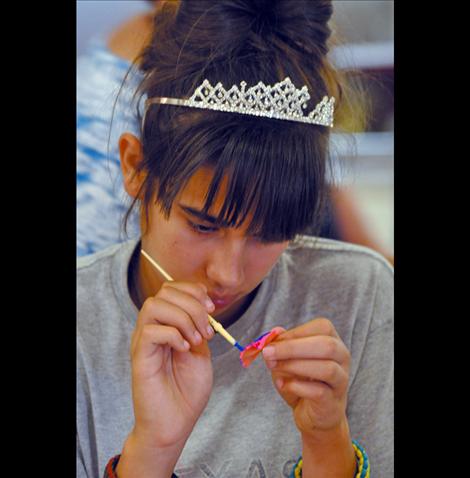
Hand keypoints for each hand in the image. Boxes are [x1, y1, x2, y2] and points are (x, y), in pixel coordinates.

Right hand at [129, 281, 214, 448]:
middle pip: (164, 291)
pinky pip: (151, 331)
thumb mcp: (202, 350)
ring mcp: (144, 341)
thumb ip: (199, 327)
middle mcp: (153, 327)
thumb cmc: (187, 389)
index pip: (172, 288)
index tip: (211, 309)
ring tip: (195, 340)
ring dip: (182, 318)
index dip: (193, 290)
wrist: (175, 423)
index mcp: (167, 323)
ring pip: (154, 305)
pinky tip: (184, 349)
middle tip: (206, 330)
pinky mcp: (139, 356)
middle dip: (192, 304)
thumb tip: (203, 306)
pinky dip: (173, 335)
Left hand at [262, 318, 350, 436]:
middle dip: (293, 348)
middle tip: (268, 353)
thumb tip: (275, 332)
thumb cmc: (301, 381)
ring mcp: (341, 381)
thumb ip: (282, 345)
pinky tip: (283, 385)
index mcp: (333, 341)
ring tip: (274, 368)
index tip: (273, 341)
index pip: (323, 327)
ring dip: (295, 366)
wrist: (313, 415)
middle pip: (327, 345)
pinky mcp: (333, 402)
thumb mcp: (287, 359)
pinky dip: (297, 386)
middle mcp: (342, 359)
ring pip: (327, 368)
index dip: (297, 332)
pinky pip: (319, 391)